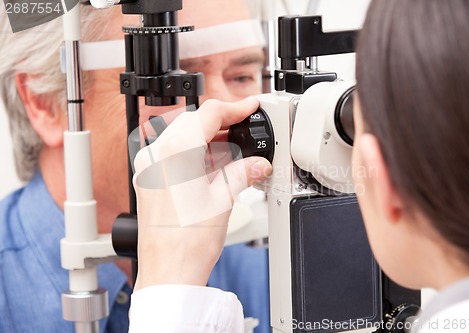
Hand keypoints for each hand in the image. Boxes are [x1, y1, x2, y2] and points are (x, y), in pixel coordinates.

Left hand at [132, 97, 271, 290]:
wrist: (168, 273)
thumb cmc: (187, 244)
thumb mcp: (224, 200)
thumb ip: (242, 172)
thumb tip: (257, 163)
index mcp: (174, 152)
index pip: (208, 114)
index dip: (234, 107)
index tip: (249, 107)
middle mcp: (156, 155)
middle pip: (193, 122)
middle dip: (222, 124)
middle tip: (246, 131)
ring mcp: (149, 168)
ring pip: (182, 137)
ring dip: (209, 140)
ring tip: (235, 154)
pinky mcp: (148, 181)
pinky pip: (173, 155)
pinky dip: (195, 154)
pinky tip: (214, 166)